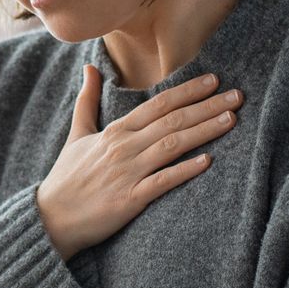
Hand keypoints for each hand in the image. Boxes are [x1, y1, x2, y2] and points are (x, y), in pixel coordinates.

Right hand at [36, 65, 243, 259]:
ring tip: (231, 120)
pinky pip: (162, 182)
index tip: (214, 80)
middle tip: (237, 96)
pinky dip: (184, 170)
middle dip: (206, 106)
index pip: (157, 104)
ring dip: (203, 131)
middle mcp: (124, 147)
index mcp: (115, 131)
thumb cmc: (66, 178)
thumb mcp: (76, 135)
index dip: (187, 91)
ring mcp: (127, 173)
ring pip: (172, 145)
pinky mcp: (129, 200)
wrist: (51, 219)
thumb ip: (87, 101)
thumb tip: (89, 68)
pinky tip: (207, 161)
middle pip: (172, 120)